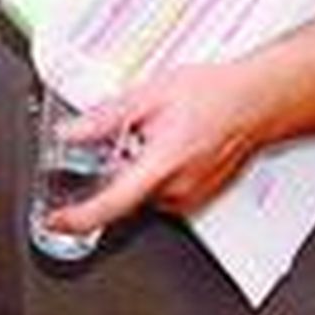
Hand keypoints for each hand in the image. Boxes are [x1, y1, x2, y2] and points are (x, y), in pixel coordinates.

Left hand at [46, 61, 263, 234]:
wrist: (256, 100)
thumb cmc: (214, 94)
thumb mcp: (148, 95)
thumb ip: (104, 118)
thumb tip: (70, 133)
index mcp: (162, 165)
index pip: (112, 204)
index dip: (80, 218)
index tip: (58, 220)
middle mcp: (177, 190)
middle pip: (124, 195)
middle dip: (113, 169)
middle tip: (127, 134)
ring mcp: (190, 197)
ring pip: (142, 193)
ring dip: (136, 169)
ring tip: (155, 132)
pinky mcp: (197, 197)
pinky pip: (161, 191)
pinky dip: (154, 172)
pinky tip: (167, 143)